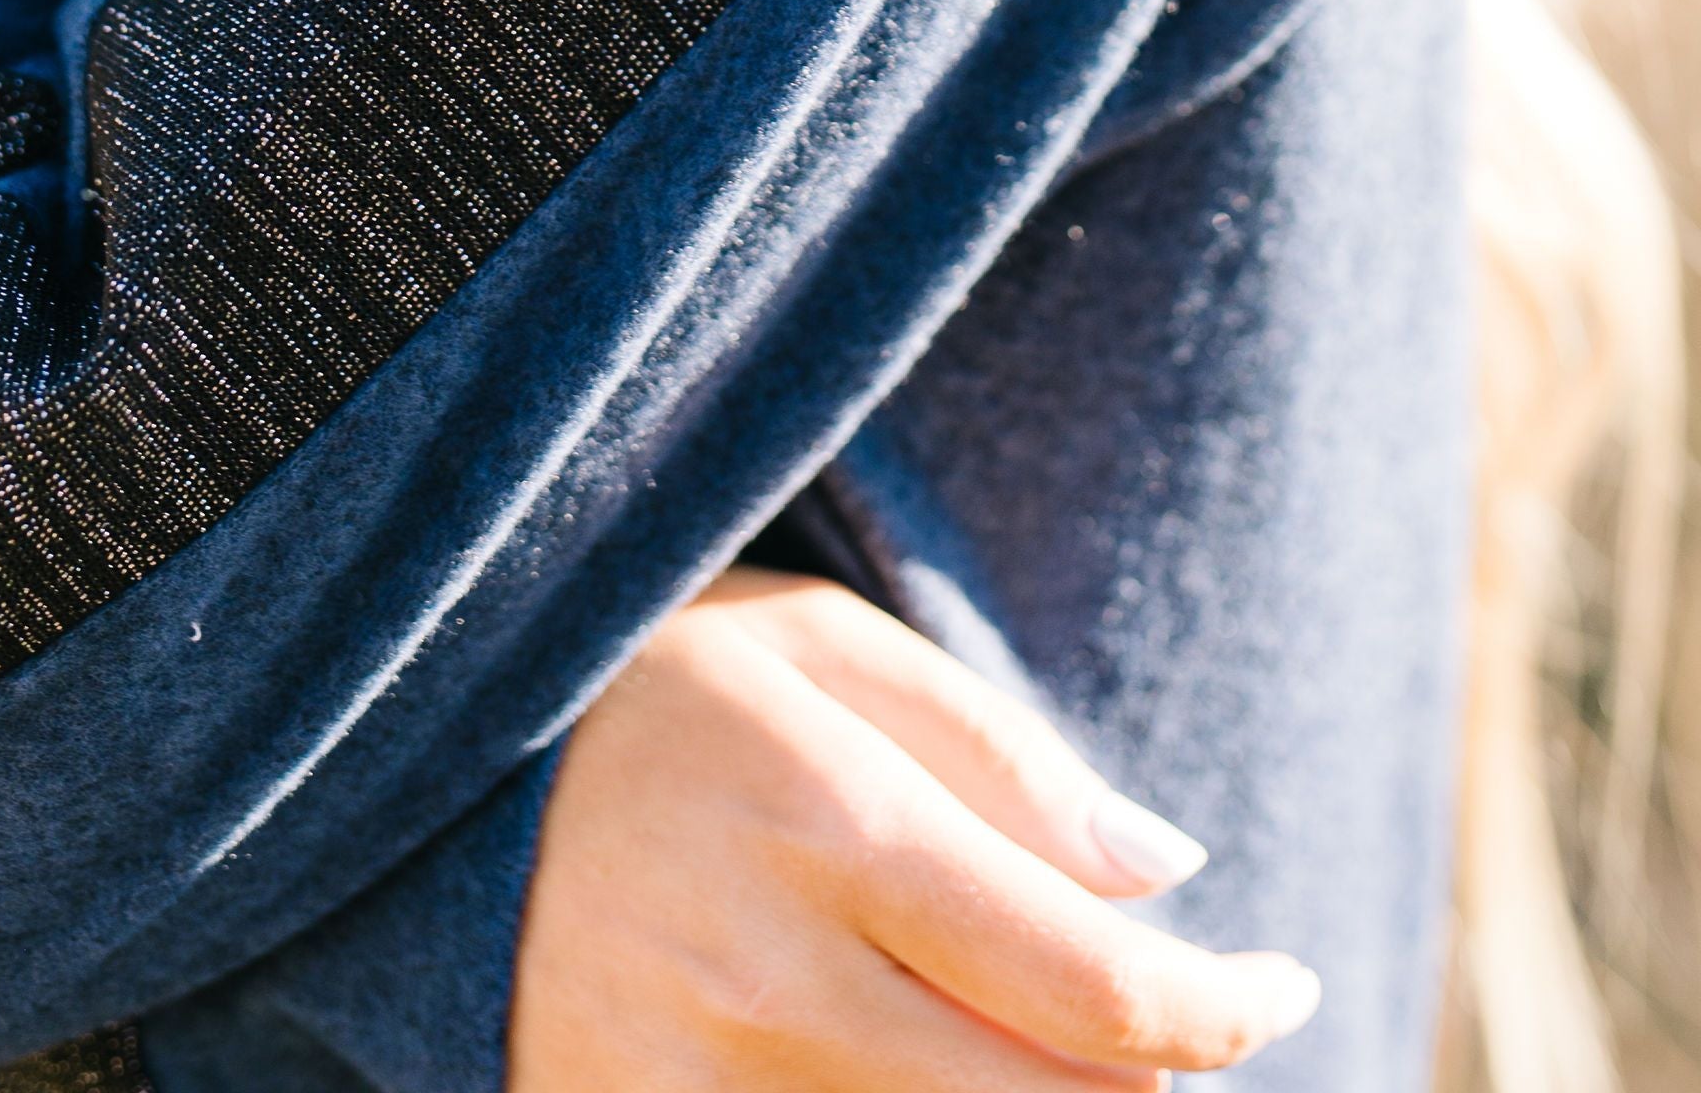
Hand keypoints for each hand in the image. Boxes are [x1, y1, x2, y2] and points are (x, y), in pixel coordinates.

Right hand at [510, 571, 1321, 1091]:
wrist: (414, 768)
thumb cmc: (661, 685)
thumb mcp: (832, 651)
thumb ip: (1010, 760)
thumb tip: (1174, 876)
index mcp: (835, 827)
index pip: (1095, 988)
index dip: (1226, 1012)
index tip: (1286, 990)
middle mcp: (765, 979)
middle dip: (1151, 1084)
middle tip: (1186, 1028)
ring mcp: (685, 1088)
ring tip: (1062, 1037)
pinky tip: (935, 1072)